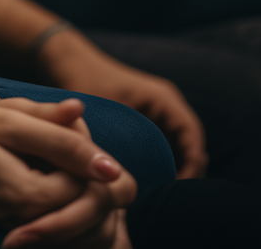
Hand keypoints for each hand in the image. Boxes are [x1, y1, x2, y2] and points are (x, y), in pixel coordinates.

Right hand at [0, 95, 134, 245]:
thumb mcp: (5, 121)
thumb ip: (60, 140)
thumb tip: (113, 166)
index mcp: (29, 198)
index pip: (91, 188)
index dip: (85, 152)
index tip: (58, 125)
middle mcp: (26, 223)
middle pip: (83, 205)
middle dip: (79, 168)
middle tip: (51, 132)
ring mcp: (16, 228)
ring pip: (67, 211)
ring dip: (66, 178)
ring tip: (38, 145)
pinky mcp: (8, 225)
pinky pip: (47, 215)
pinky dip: (50, 189)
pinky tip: (27, 160)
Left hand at [38, 29, 207, 178]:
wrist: (67, 61)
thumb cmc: (83, 82)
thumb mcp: (103, 115)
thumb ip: (118, 144)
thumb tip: (128, 179)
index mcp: (163, 98)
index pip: (192, 137)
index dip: (191, 165)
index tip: (175, 188)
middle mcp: (168, 104)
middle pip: (191, 144)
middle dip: (185, 171)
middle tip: (169, 197)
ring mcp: (160, 111)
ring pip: (180, 146)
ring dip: (175, 167)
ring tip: (160, 193)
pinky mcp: (149, 119)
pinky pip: (166, 144)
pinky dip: (163, 161)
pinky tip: (149, 180)